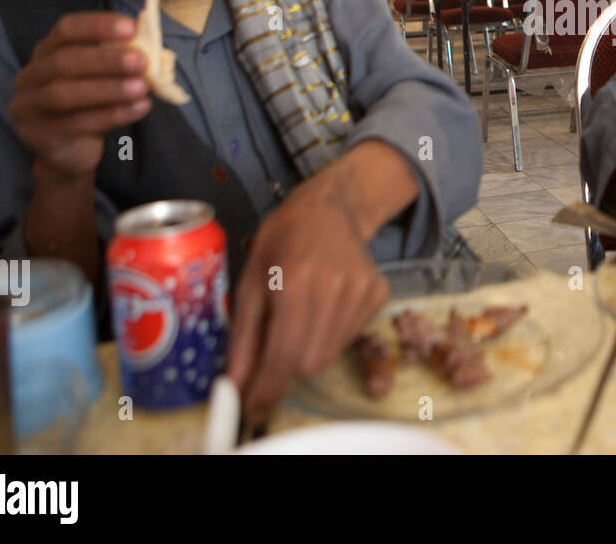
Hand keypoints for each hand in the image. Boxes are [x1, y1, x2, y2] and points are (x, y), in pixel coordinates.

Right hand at [9, 11, 150, 181]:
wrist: (68, 154)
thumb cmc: (89, 107)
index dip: (97, 26)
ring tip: (142, 87)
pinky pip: (76, 124)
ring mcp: (29, 107)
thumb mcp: (101, 80)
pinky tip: (139, 108)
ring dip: (109, 88)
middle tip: (141, 61)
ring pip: (65, 94)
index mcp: (46, 53)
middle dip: (106, 60)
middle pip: (63, 61)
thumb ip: (118, 63)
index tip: (131, 27)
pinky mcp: (39, 135)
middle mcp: (30, 76)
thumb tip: (153, 51)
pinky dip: (112, 114)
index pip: (65, 29)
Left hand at [227, 181, 389, 424]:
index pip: (283, 355)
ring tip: (300, 315)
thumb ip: (243, 337)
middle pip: (308, 363)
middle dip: (285, 367)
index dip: (266, 387)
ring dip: (308, 350)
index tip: (253, 406)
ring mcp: (362, 291)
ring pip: (330, 355)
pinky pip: (349, 338)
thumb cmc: (281, 242)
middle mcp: (334, 287)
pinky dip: (330, 334)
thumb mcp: (250, 283)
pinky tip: (324, 304)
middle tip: (273, 350)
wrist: (329, 209)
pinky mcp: (378, 294)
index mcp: (295, 282)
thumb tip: (236, 385)